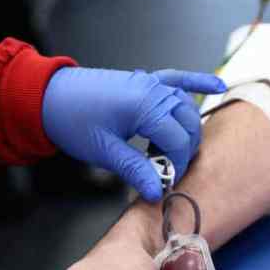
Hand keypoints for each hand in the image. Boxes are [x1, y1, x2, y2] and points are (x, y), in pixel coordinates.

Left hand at [42, 67, 225, 201]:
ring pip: (187, 105)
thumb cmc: (72, 120)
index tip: (165, 180)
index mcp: (144, 106)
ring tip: (170, 149)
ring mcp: (150, 82)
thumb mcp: (104, 151)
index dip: (176, 164)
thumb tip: (157, 191)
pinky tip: (219, 85)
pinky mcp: (145, 81)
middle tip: (166, 169)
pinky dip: (199, 80)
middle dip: (184, 149)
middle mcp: (153, 90)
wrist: (49, 97)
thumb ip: (135, 169)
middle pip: (188, 123)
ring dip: (187, 127)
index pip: (178, 140)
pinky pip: (179, 78)